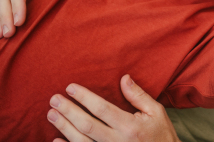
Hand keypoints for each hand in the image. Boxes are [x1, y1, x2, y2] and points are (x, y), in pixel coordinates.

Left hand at [48, 75, 179, 141]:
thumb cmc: (161, 135)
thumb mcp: (156, 112)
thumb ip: (138, 95)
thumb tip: (124, 78)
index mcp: (130, 126)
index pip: (102, 109)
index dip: (84, 97)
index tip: (70, 87)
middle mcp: (117, 141)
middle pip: (87, 125)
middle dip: (69, 111)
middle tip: (54, 99)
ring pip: (81, 141)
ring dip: (64, 127)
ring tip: (51, 114)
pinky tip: (56, 139)